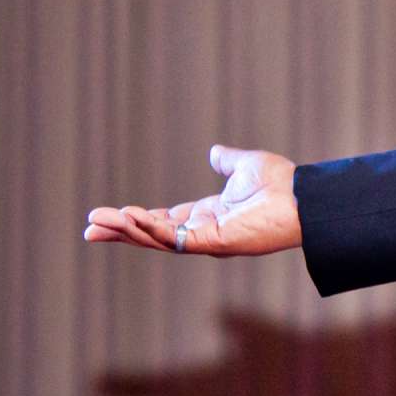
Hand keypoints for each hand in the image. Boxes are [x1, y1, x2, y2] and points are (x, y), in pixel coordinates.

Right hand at [84, 144, 302, 257]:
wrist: (305, 196)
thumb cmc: (283, 184)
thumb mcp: (245, 166)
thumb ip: (226, 161)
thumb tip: (214, 152)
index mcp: (208, 215)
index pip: (163, 221)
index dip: (135, 219)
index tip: (108, 215)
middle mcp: (204, 230)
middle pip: (153, 235)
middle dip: (121, 231)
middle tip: (90, 229)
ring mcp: (209, 240)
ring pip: (158, 240)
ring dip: (128, 231)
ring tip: (98, 224)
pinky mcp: (216, 243)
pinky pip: (177, 240)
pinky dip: (152, 230)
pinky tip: (130, 219)